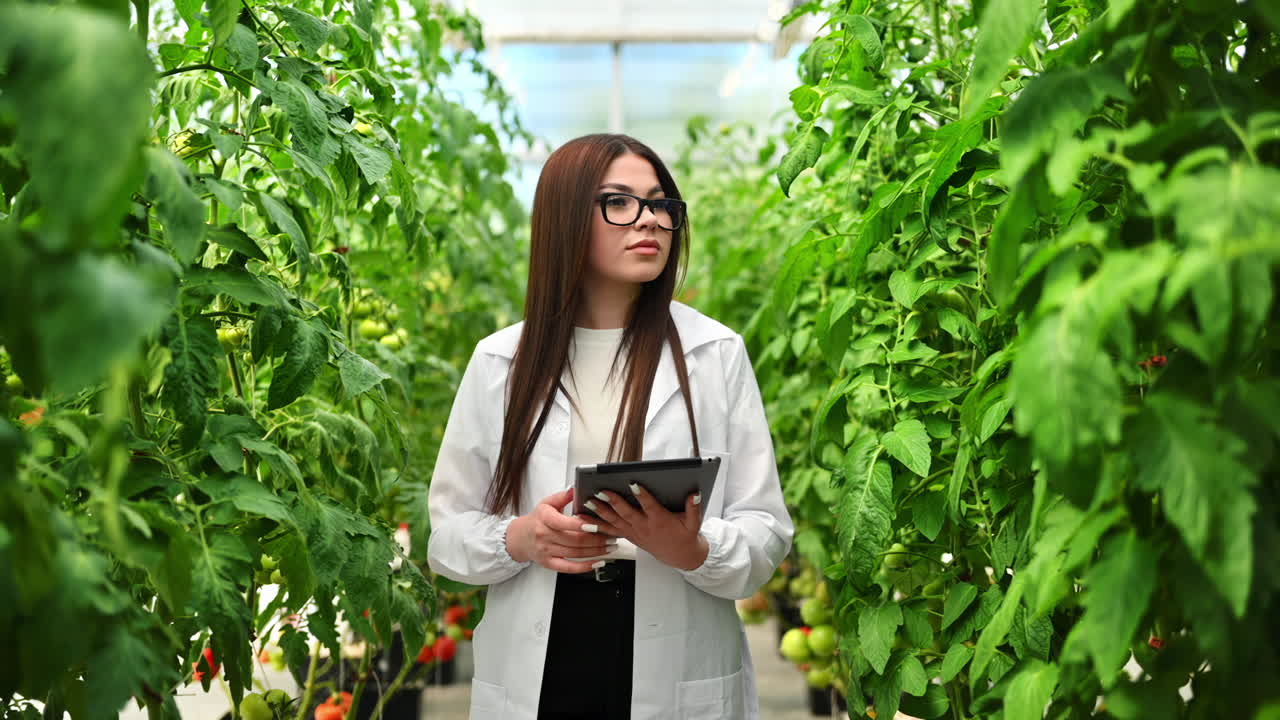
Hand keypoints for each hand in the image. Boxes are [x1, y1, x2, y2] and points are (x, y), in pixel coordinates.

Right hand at [506, 488, 616, 572]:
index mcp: (545, 518)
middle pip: (575, 540)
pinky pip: (569, 568)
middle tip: (612, 535)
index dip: (582, 525)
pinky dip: (585, 567)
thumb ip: (563, 496)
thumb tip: (577, 488)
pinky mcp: (549, 563)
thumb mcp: (547, 503)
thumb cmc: (537, 519)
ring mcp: (547, 551)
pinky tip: (598, 562)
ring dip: (596, 551)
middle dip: (597, 539)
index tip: (597, 525)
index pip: (564, 523)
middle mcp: (545, 536)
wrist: (520, 538)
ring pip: (576, 553)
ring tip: (611, 546)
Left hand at [582, 484, 708, 570]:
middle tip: (602, 491)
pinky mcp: (629, 536)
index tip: (634, 483)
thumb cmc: (685, 536)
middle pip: (627, 513)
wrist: (679, 556)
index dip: (642, 495)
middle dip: (613, 502)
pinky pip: (610, 531)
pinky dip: (597, 527)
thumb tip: (694, 494)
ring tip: (588, 503)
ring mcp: (634, 532)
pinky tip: (584, 522)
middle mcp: (644, 527)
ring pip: (615, 522)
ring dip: (600, 513)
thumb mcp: (694, 523)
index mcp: (660, 520)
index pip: (650, 506)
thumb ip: (694, 508)